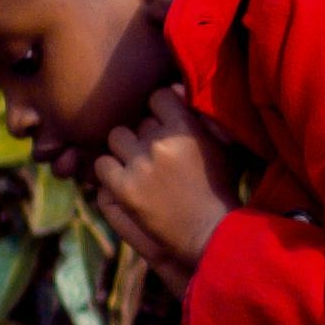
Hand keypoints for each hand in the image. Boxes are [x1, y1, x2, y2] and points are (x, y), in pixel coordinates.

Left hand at [91, 89, 234, 293]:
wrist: (213, 234)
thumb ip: (199, 116)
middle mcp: (160, 142)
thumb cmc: (221, 189)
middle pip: (137, 121)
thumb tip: (175, 90)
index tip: (167, 128)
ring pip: (116, 138)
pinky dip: (110, 171)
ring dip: (126, 150)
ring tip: (141, 168)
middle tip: (159, 157)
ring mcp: (140, 165)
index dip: (161, 111)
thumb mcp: (222, 147)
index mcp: (186, 128)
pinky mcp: (125, 189)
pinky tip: (125, 180)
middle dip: (146, 136)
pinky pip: (102, 165)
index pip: (158, 97)